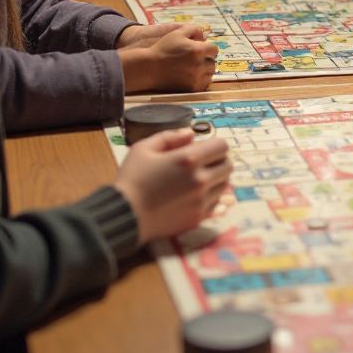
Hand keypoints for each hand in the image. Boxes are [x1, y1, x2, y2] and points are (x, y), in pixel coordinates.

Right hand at [114, 127, 230, 242]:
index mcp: (189, 159)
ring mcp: (201, 201)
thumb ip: (170, 136)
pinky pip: (216, 204)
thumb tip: (190, 134)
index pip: (222, 146)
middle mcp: (200, 180)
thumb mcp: (144, 149)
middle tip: (202, 164)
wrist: (124, 216)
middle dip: (218, 161)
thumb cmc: (132, 179)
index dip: (214, 145)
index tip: (203, 149)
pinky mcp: (198, 218)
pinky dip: (211, 197)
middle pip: (228, 165)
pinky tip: (194, 196)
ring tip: (196, 180)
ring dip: (215, 180)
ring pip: (224, 185)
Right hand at [118, 25, 218, 92]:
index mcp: (198, 50)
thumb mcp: (177, 33)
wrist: (149, 68)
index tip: (200, 49)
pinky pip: (203, 84)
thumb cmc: (163, 48)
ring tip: (193, 67)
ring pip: (209, 74)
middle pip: (212, 62)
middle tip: (196, 59)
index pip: (214, 49)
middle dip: (206, 59)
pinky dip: (200, 80)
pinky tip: (191, 76)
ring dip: (205, 70)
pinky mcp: (192, 88)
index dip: (207, 48)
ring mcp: (196, 78)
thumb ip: (194, 29)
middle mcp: (199, 65)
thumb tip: (204, 36)